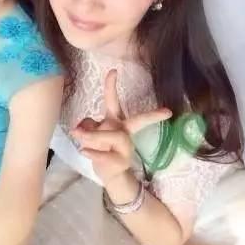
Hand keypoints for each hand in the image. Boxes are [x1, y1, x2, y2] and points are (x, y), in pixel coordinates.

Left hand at [70, 69, 171, 186]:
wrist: (111, 174)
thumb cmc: (102, 148)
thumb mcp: (91, 133)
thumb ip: (87, 127)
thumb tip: (81, 129)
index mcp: (115, 120)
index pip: (113, 100)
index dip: (111, 85)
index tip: (113, 70)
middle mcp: (124, 131)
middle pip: (136, 121)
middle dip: (149, 116)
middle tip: (166, 112)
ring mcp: (126, 147)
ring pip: (111, 135)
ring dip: (93, 136)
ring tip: (78, 135)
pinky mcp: (121, 161)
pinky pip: (105, 155)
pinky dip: (93, 153)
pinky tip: (83, 151)